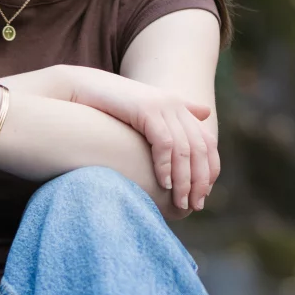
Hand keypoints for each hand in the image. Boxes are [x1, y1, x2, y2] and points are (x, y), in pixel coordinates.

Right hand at [66, 70, 218, 211]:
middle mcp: (176, 105)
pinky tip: (163, 184)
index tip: (202, 195)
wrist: (85, 89)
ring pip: (184, 150)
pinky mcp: (147, 110)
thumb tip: (206, 113)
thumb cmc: (112, 108)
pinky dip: (165, 166)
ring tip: (180, 201)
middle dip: (199, 180)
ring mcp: (163, 106)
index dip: (209, 170)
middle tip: (195, 205)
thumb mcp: (147, 114)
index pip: (208, 143)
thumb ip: (175, 117)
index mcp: (180, 107)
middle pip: (200, 149)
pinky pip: (164, 143)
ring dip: (184, 180)